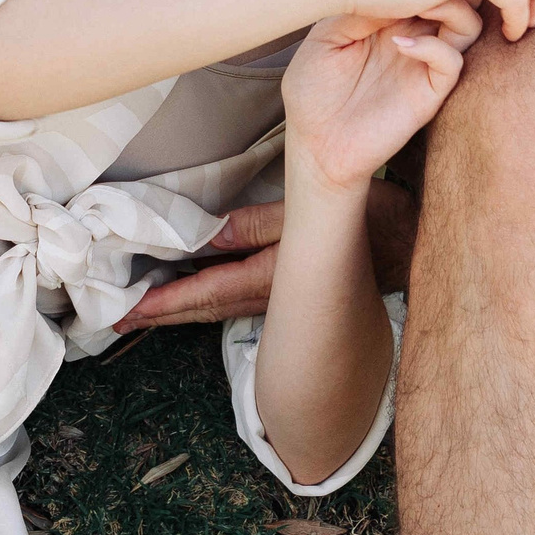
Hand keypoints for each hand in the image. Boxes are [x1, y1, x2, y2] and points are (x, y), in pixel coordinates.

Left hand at [114, 180, 417, 329]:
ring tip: (146, 314)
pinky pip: (237, 300)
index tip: (126, 313)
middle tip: (118, 322)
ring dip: (182, 311)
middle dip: (161, 315)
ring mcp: (283, 301)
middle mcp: (272, 298)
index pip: (205, 293)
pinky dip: (208, 301)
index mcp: (272, 279)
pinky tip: (197, 298)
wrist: (417, 241)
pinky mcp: (294, 295)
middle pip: (204, 309)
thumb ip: (259, 225)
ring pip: (219, 308)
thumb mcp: (312, 212)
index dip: (163, 303)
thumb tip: (207, 234)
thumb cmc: (368, 218)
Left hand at [281, 12, 470, 191]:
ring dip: (449, 6)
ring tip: (416, 3)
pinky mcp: (429, 94)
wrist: (314, 144)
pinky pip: (453, 62)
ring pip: (469, 24)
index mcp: (390, 18)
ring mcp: (424, 64)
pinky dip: (435, 46)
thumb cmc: (312, 91)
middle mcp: (415, 35)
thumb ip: (356, 7)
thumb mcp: (324, 36)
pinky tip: (400, 44)